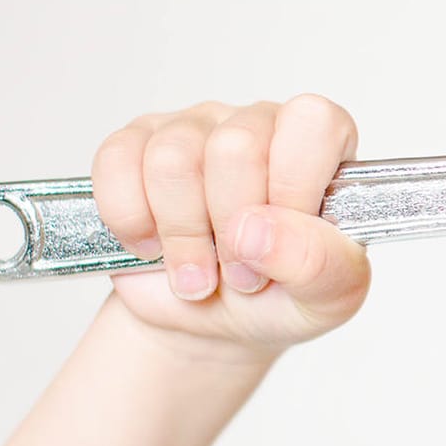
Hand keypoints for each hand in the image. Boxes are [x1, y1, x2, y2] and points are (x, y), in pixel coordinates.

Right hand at [90, 95, 371, 363]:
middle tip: (240, 274)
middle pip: (235, 148)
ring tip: (198, 273)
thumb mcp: (328, 295)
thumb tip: (258, 231)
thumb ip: (318, 263)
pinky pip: (117, 160)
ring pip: (173, 159)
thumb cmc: (281, 296)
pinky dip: (130, 219)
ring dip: (181, 235)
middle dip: (231, 229)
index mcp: (321, 143)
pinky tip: (151, 245)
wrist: (211, 323)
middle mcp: (259, 123)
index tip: (279, 244)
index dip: (292, 188)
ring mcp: (194, 127)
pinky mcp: (135, 143)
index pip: (313, 122)